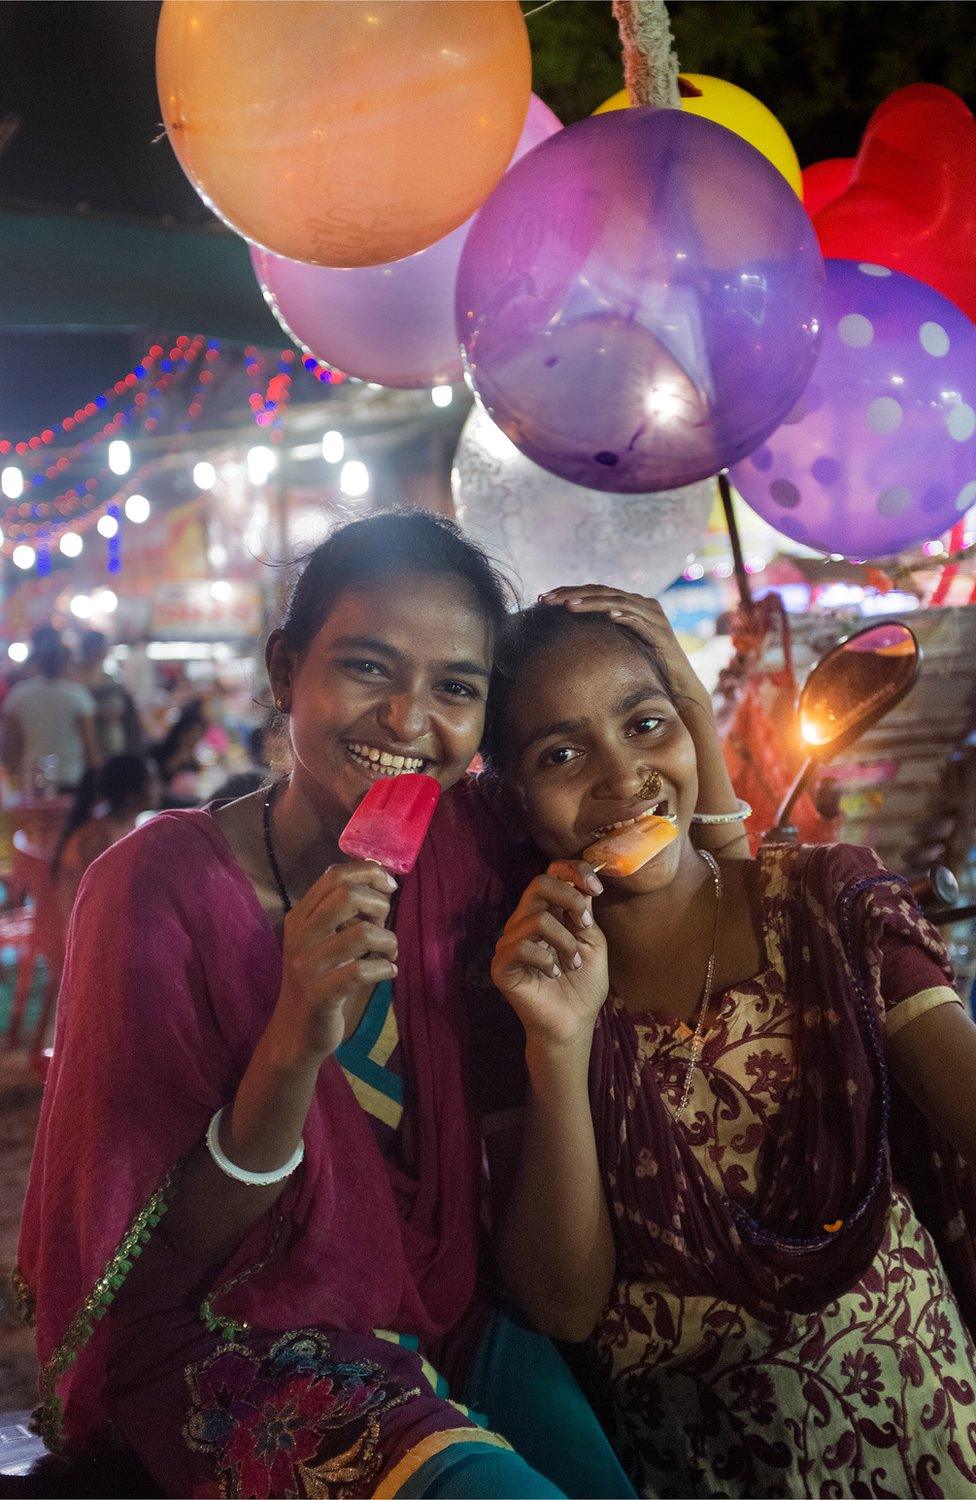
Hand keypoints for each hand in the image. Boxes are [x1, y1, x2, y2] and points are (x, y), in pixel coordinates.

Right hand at [266, 861, 397, 1064]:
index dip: (368, 871)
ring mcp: (306, 966)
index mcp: (300, 917)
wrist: (295, 1033)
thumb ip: (347, 913)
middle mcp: (299, 936)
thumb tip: (383, 884)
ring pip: (360, 933)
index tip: (389, 886)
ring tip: (388, 953)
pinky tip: (387, 972)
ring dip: (387, 940)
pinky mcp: (319, 995)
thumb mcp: (326, 940)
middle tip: (384, 923)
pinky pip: (361, 971)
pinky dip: (384, 969)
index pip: (333, 875)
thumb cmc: (320, 980)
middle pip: (346, 895)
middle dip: (378, 904)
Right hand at [491, 862, 608, 1050]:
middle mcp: (525, 922)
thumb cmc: (583, 984)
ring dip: (565, 942)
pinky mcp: (502, 965)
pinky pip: (521, 946)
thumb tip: (580, 881)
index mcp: (547, 912)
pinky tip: (554, 974)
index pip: (551, 873)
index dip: (574, 871)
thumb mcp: (593, 941)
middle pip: (539, 884)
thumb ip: (583, 910)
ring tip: (573, 964)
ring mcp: (510, 942)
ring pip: (537, 918)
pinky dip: (546, 959)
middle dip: (571, 900)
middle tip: (586, 927)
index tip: (597, 889)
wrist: (574, 1022)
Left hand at [540, 585, 711, 720]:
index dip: (568, 592)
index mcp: (630, 604)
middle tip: (546, 599)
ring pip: (617, 603)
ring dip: (592, 603)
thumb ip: (599, 636)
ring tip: (568, 607)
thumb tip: (563, 638)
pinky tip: (609, 617)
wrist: (678, 687)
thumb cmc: (644, 669)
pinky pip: (640, 621)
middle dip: (572, 594)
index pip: (595, 592)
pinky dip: (625, 617)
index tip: (541, 599)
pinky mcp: (661, 633)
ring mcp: (653, 617)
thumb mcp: (617, 648)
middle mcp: (643, 605)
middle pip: (602, 592)